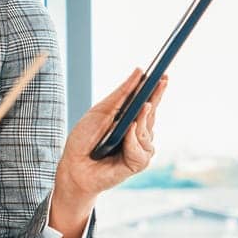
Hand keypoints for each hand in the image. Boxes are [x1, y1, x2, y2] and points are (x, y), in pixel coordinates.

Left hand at [55, 68, 166, 201]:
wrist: (74, 166)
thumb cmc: (84, 139)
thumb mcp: (100, 111)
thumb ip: (121, 94)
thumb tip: (139, 71)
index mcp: (128, 118)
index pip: (146, 101)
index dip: (156, 88)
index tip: (163, 74)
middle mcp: (138, 132)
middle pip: (152, 112)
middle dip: (156, 97)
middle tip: (162, 81)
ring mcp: (140, 147)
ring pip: (148, 129)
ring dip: (143, 119)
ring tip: (140, 109)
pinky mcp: (139, 162)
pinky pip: (141, 148)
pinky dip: (133, 139)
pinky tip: (129, 130)